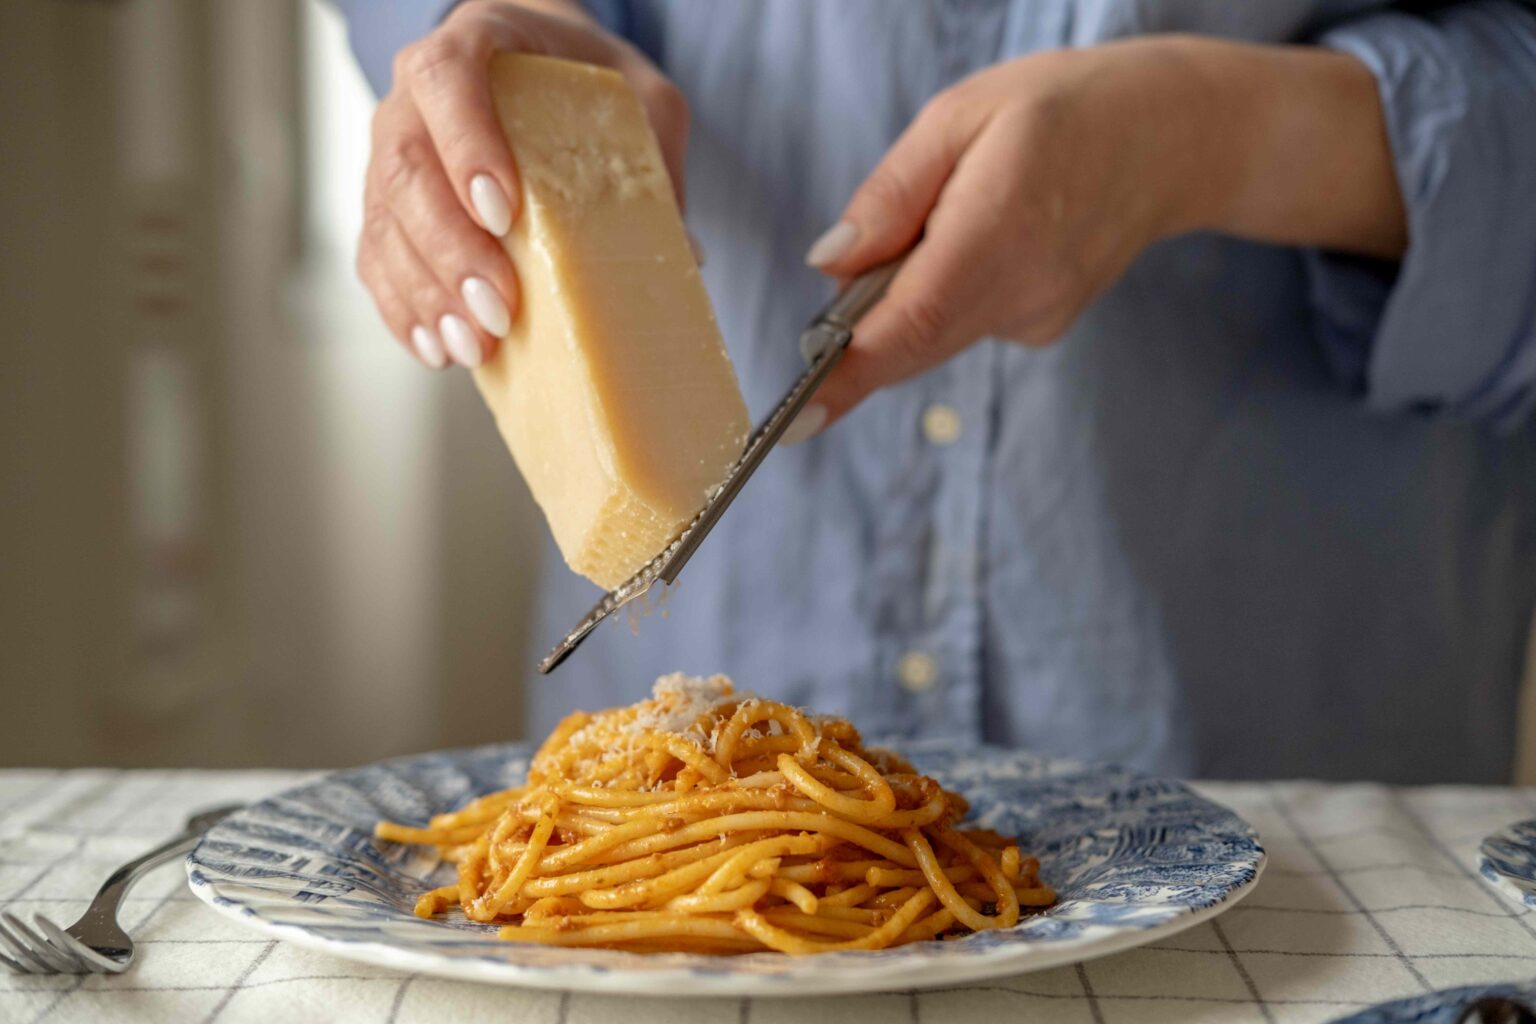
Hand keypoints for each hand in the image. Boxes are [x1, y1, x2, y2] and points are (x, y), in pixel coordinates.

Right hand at [356, 0, 688, 368]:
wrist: (533, 75)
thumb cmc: (584, 85)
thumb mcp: (637, 97)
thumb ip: (655, 155)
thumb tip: (684, 254)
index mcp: (476, 45)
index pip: (446, 78)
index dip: (466, 144)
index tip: (503, 212)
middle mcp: (414, 98)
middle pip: (407, 168)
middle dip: (450, 249)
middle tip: (498, 310)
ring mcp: (390, 154)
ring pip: (385, 221)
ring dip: (426, 293)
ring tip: (472, 348)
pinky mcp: (387, 209)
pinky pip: (376, 258)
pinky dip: (403, 308)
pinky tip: (438, 349)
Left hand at [794, 36, 1404, 435]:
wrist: (1172, 137)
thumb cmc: (1064, 109)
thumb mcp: (961, 115)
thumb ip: (891, 194)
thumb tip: (828, 264)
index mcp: (998, 228)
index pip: (909, 322)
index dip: (847, 373)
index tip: (796, 421)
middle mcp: (1023, 291)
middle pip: (909, 344)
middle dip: (852, 338)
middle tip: (829, 314)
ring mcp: (1038, 319)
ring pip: (931, 336)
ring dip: (900, 302)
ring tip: (945, 220)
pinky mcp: (1041, 328)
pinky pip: (961, 326)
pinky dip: (941, 296)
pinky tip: (978, 238)